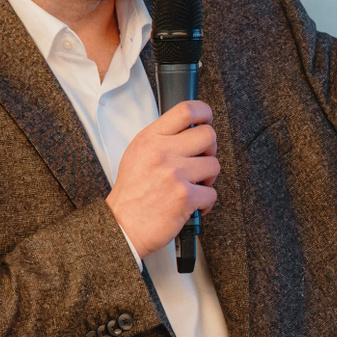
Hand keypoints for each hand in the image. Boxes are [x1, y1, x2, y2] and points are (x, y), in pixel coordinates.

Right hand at [106, 100, 218, 257]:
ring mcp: (175, 174)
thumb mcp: (137, 154)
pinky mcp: (185, 197)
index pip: (185, 110)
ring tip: (193, 186)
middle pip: (208, 135)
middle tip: (200, 161)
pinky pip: (212, 193)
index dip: (204, 112)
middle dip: (209, 150)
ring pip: (214, 165)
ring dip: (208, 179)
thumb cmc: (131, 194)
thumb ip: (161, 139)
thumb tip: (189, 129)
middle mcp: (162, 153)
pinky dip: (205, 203)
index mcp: (150, 139)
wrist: (122, 226)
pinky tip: (192, 205)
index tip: (207, 120)